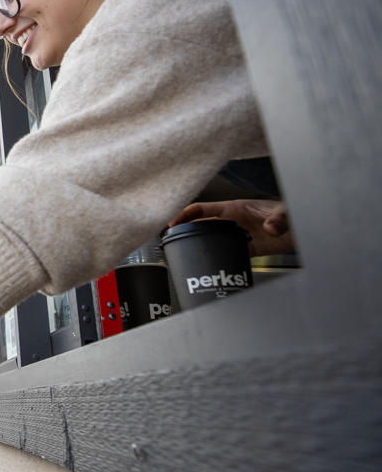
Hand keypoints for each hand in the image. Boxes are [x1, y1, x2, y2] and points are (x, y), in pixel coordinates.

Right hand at [169, 199, 292, 255]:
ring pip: (211, 239)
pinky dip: (217, 258)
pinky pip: (226, 252)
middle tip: (170, 239)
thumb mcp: (284, 213)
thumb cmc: (291, 213)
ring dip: (199, 244)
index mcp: (234, 208)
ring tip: (183, 252)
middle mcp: (232, 221)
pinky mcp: (246, 248)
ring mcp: (238, 235)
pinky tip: (210, 263)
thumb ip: (278, 219)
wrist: (302, 229)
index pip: (203, 209)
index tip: (173, 223)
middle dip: (184, 230)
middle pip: (202, 225)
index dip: (185, 215)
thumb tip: (269, 228)